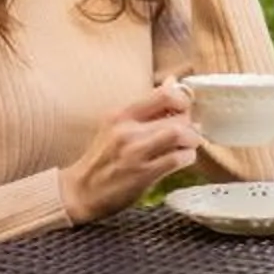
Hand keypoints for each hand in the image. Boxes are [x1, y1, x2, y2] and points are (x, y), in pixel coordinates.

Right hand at [60, 78, 205, 220]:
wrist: (82, 191)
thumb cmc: (102, 158)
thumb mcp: (116, 125)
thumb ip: (146, 107)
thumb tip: (173, 81)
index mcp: (121, 114)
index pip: (164, 95)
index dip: (183, 100)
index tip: (184, 109)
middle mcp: (127, 130)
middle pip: (177, 116)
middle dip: (190, 124)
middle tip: (188, 132)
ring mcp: (136, 152)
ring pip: (180, 134)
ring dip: (191, 140)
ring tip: (186, 145)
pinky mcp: (144, 173)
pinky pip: (178, 158)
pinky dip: (187, 157)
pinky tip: (181, 159)